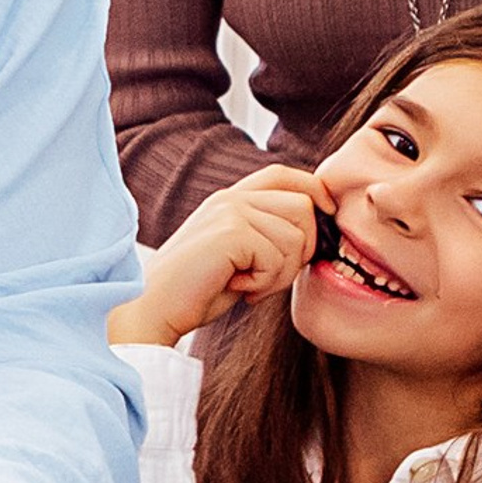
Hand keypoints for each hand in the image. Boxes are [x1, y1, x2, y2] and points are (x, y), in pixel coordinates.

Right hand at [108, 164, 328, 347]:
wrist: (154, 308)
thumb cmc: (197, 290)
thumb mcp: (238, 255)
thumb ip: (267, 236)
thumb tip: (317, 233)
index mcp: (231, 199)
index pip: (285, 174)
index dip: (315, 190)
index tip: (327, 217)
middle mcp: (231, 198)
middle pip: (303, 205)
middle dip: (301, 249)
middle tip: (269, 277)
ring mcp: (230, 211)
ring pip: (296, 236)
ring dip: (281, 273)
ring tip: (249, 285)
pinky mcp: (230, 232)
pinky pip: (278, 257)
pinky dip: (266, 283)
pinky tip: (239, 289)